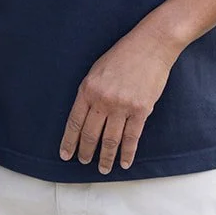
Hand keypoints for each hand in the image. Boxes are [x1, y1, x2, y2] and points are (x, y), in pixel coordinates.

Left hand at [59, 28, 177, 173]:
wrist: (150, 46)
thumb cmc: (123, 55)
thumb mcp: (97, 70)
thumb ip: (90, 92)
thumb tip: (84, 115)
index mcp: (88, 89)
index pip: (74, 122)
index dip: (69, 141)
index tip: (65, 154)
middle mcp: (103, 100)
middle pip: (91, 134)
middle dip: (85, 151)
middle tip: (83, 162)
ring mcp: (122, 106)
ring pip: (110, 140)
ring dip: (106, 157)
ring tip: (103, 169)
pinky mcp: (141, 110)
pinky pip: (131, 137)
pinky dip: (127, 153)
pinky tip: (124, 163)